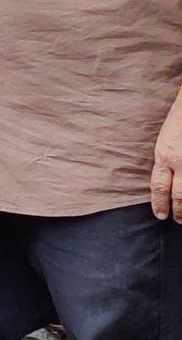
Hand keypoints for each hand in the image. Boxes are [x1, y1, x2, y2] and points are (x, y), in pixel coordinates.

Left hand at [151, 99, 181, 219]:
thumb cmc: (179, 119)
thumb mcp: (165, 139)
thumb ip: (165, 160)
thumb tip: (164, 180)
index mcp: (165, 155)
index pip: (159, 187)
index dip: (159, 203)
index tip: (160, 214)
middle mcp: (181, 161)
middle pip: (179, 195)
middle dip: (178, 211)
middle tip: (178, 220)